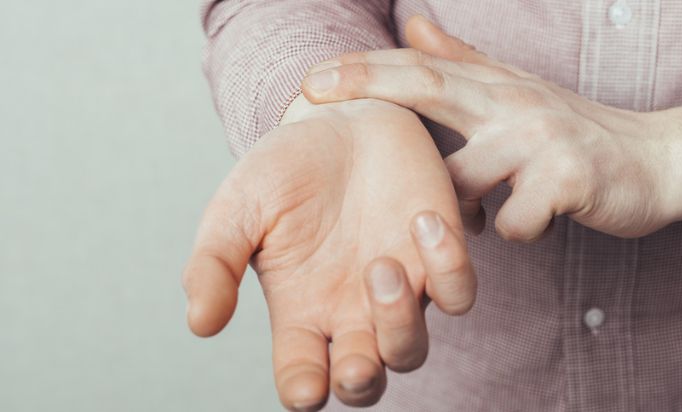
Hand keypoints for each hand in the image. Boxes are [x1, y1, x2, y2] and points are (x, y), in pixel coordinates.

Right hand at [182, 97, 475, 410]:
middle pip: (364, 383)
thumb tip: (200, 324)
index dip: (304, 392)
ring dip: (399, 322)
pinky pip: (457, 292)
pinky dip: (449, 268)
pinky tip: (422, 220)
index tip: (304, 387)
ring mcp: (398, 288)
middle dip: (361, 383)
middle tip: (355, 364)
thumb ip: (213, 264)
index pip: (301, 376)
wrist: (340, 117)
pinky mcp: (437, 255)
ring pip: (411, 350)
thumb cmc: (285, 168)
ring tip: (379, 265)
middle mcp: (350, 312)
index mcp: (299, 311)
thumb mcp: (237, 209)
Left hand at [301, 16, 681, 239]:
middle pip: (429, 87)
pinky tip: (532, 225)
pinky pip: (515, 222)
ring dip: (453, 209)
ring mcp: (542, 140)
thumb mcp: (518, 92)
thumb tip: (414, 25)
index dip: (364, 68)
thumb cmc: (577, 133)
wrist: (661, 160)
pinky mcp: (570, 181)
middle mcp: (513, 105)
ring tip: (473, 217)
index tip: (310, 79)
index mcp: (496, 89)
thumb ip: (464, 63)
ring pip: (464, 180)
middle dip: (367, 86)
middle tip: (312, 90)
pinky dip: (514, 231)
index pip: (420, 68)